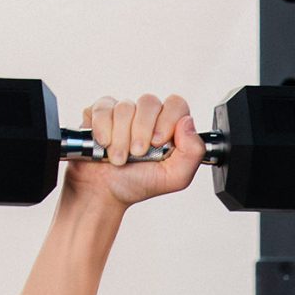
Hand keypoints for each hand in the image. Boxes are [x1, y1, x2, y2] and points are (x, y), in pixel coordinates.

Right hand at [64, 94, 205, 208]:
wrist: (105, 192)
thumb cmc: (139, 183)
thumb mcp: (175, 177)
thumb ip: (193, 152)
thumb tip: (188, 122)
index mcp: (170, 128)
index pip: (176, 105)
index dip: (167, 120)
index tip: (158, 142)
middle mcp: (149, 117)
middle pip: (149, 102)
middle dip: (141, 131)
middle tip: (137, 153)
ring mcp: (125, 112)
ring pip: (125, 107)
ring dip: (121, 138)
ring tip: (120, 158)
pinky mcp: (101, 112)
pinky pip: (103, 109)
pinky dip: (103, 130)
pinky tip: (105, 145)